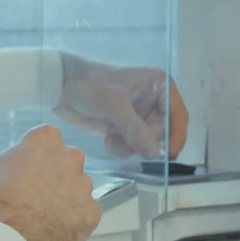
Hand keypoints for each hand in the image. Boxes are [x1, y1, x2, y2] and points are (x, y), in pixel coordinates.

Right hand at [0, 125, 100, 240]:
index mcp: (44, 140)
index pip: (46, 139)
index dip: (36, 156)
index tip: (26, 170)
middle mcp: (70, 158)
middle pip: (67, 162)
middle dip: (55, 175)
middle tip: (36, 194)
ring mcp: (83, 188)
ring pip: (78, 190)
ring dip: (66, 199)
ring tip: (45, 217)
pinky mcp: (91, 215)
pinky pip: (85, 216)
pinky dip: (74, 222)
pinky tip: (55, 230)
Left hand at [55, 54, 187, 160]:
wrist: (60, 87)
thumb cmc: (90, 85)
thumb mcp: (114, 105)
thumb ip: (135, 130)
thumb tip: (155, 154)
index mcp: (158, 86)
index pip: (178, 115)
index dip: (177, 136)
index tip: (168, 155)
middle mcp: (152, 100)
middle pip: (162, 133)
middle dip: (144, 141)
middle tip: (125, 138)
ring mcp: (137, 115)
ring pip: (146, 143)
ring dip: (130, 145)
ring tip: (112, 138)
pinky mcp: (123, 126)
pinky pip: (132, 145)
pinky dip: (121, 147)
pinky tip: (108, 139)